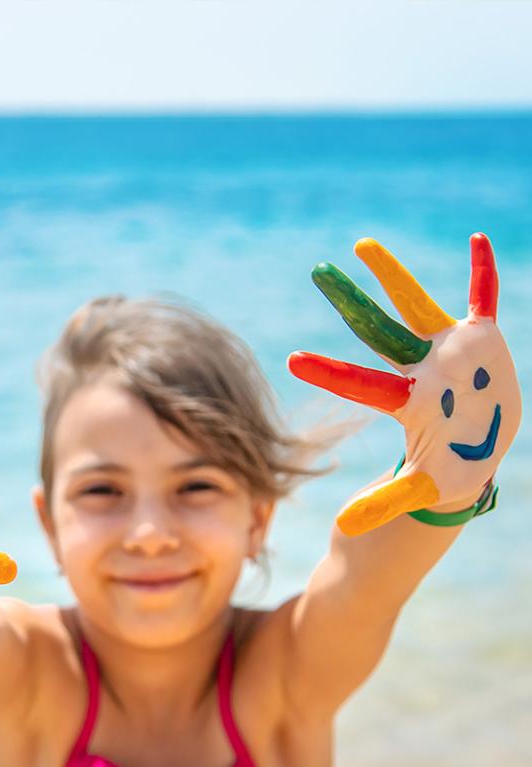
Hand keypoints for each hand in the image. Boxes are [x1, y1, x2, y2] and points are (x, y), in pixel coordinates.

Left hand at [288, 233, 521, 535]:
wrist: (475, 457)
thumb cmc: (445, 477)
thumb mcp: (419, 492)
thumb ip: (385, 502)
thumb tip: (344, 526)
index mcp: (406, 403)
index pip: (361, 385)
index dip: (330, 373)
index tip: (292, 361)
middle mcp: (420, 370)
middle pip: (379, 329)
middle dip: (352, 301)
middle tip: (318, 270)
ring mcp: (448, 352)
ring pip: (415, 304)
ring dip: (391, 275)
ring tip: (360, 245)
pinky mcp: (480, 341)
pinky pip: (484, 300)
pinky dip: (483, 274)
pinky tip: (478, 240)